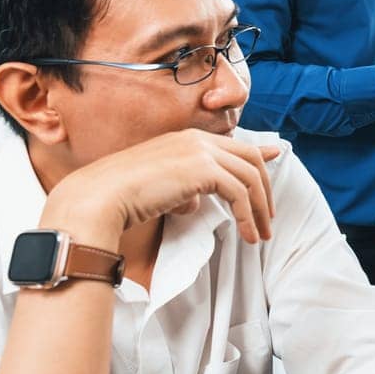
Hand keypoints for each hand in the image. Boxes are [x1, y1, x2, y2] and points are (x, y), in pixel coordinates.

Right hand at [43, 129, 279, 250]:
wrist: (98, 197)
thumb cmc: (121, 197)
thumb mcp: (159, 186)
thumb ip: (183, 187)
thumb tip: (198, 201)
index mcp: (187, 138)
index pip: (234, 144)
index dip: (259, 153)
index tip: (276, 156)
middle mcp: (197, 139)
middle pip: (250, 159)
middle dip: (265, 190)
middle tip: (268, 218)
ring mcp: (201, 151)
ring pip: (250, 178)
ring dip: (259, 209)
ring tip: (260, 235)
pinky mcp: (203, 169)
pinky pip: (240, 193)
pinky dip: (248, 215)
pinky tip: (247, 235)